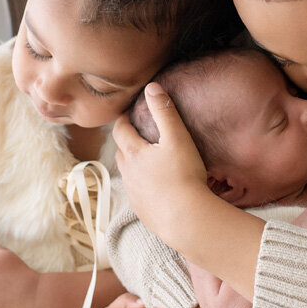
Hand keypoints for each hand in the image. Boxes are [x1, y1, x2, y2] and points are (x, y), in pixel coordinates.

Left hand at [112, 83, 209, 240]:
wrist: (186, 220)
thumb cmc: (184, 176)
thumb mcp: (178, 138)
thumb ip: (165, 111)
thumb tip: (152, 87)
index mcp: (133, 154)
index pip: (120, 131)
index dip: (123, 120)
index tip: (127, 114)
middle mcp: (128, 174)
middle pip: (121, 153)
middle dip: (126, 142)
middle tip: (137, 134)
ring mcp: (134, 194)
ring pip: (128, 175)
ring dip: (133, 165)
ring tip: (147, 161)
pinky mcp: (142, 211)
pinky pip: (138, 194)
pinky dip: (143, 186)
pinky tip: (156, 188)